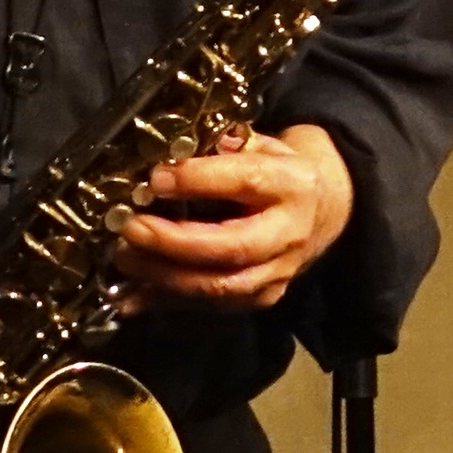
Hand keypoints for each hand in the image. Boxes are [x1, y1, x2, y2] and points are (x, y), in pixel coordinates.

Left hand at [112, 124, 354, 311]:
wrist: (326, 211)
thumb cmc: (280, 173)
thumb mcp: (262, 145)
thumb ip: (223, 147)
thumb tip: (172, 152)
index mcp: (293, 186)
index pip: (246, 182)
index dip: (198, 181)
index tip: (156, 178)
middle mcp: (290, 234)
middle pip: (232, 247)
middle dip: (174, 243)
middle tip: (131, 229)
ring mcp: (279, 273)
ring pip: (221, 287)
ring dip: (165, 277)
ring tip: (125, 258)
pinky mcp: (264, 298)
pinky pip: (212, 308)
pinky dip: (167, 302)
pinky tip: (131, 296)